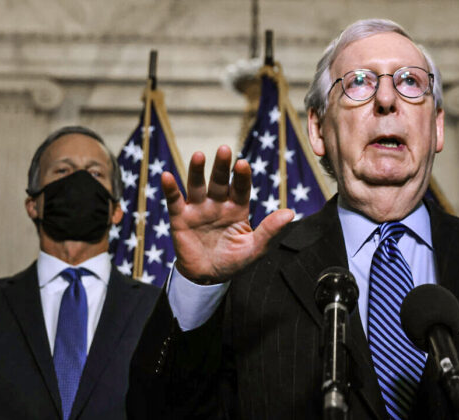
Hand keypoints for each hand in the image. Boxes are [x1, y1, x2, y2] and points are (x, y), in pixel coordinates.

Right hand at [162, 145, 293, 283]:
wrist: (207, 278)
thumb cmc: (233, 261)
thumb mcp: (255, 248)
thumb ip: (270, 230)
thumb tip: (290, 212)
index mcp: (237, 208)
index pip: (241, 188)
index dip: (242, 177)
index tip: (242, 164)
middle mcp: (218, 204)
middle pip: (220, 181)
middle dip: (222, 166)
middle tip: (224, 150)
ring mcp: (198, 209)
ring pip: (197, 186)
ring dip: (197, 171)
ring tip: (200, 155)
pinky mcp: (181, 218)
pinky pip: (175, 201)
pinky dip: (171, 189)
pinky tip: (167, 176)